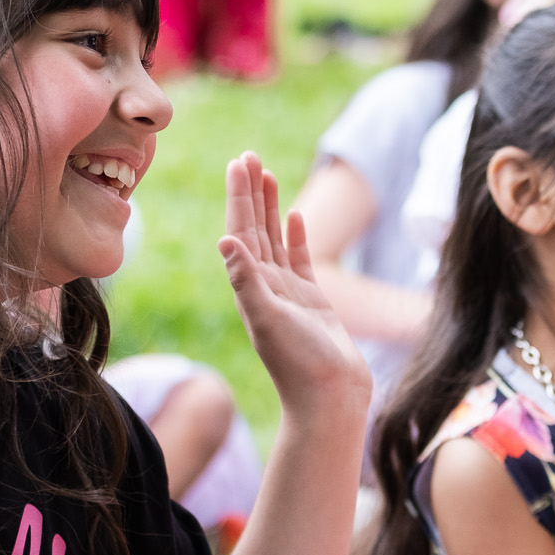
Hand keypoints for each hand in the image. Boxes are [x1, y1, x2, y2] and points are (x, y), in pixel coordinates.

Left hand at [219, 152, 369, 414]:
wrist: (330, 400)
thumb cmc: (301, 365)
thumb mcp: (270, 320)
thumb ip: (247, 281)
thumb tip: (225, 241)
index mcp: (250, 287)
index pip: (241, 232)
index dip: (238, 197)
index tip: (238, 163)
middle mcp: (264, 286)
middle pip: (253, 229)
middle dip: (250, 192)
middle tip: (248, 155)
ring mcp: (288, 293)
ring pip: (274, 239)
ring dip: (269, 207)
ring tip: (266, 174)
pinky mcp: (312, 301)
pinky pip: (298, 259)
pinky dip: (294, 236)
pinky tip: (294, 216)